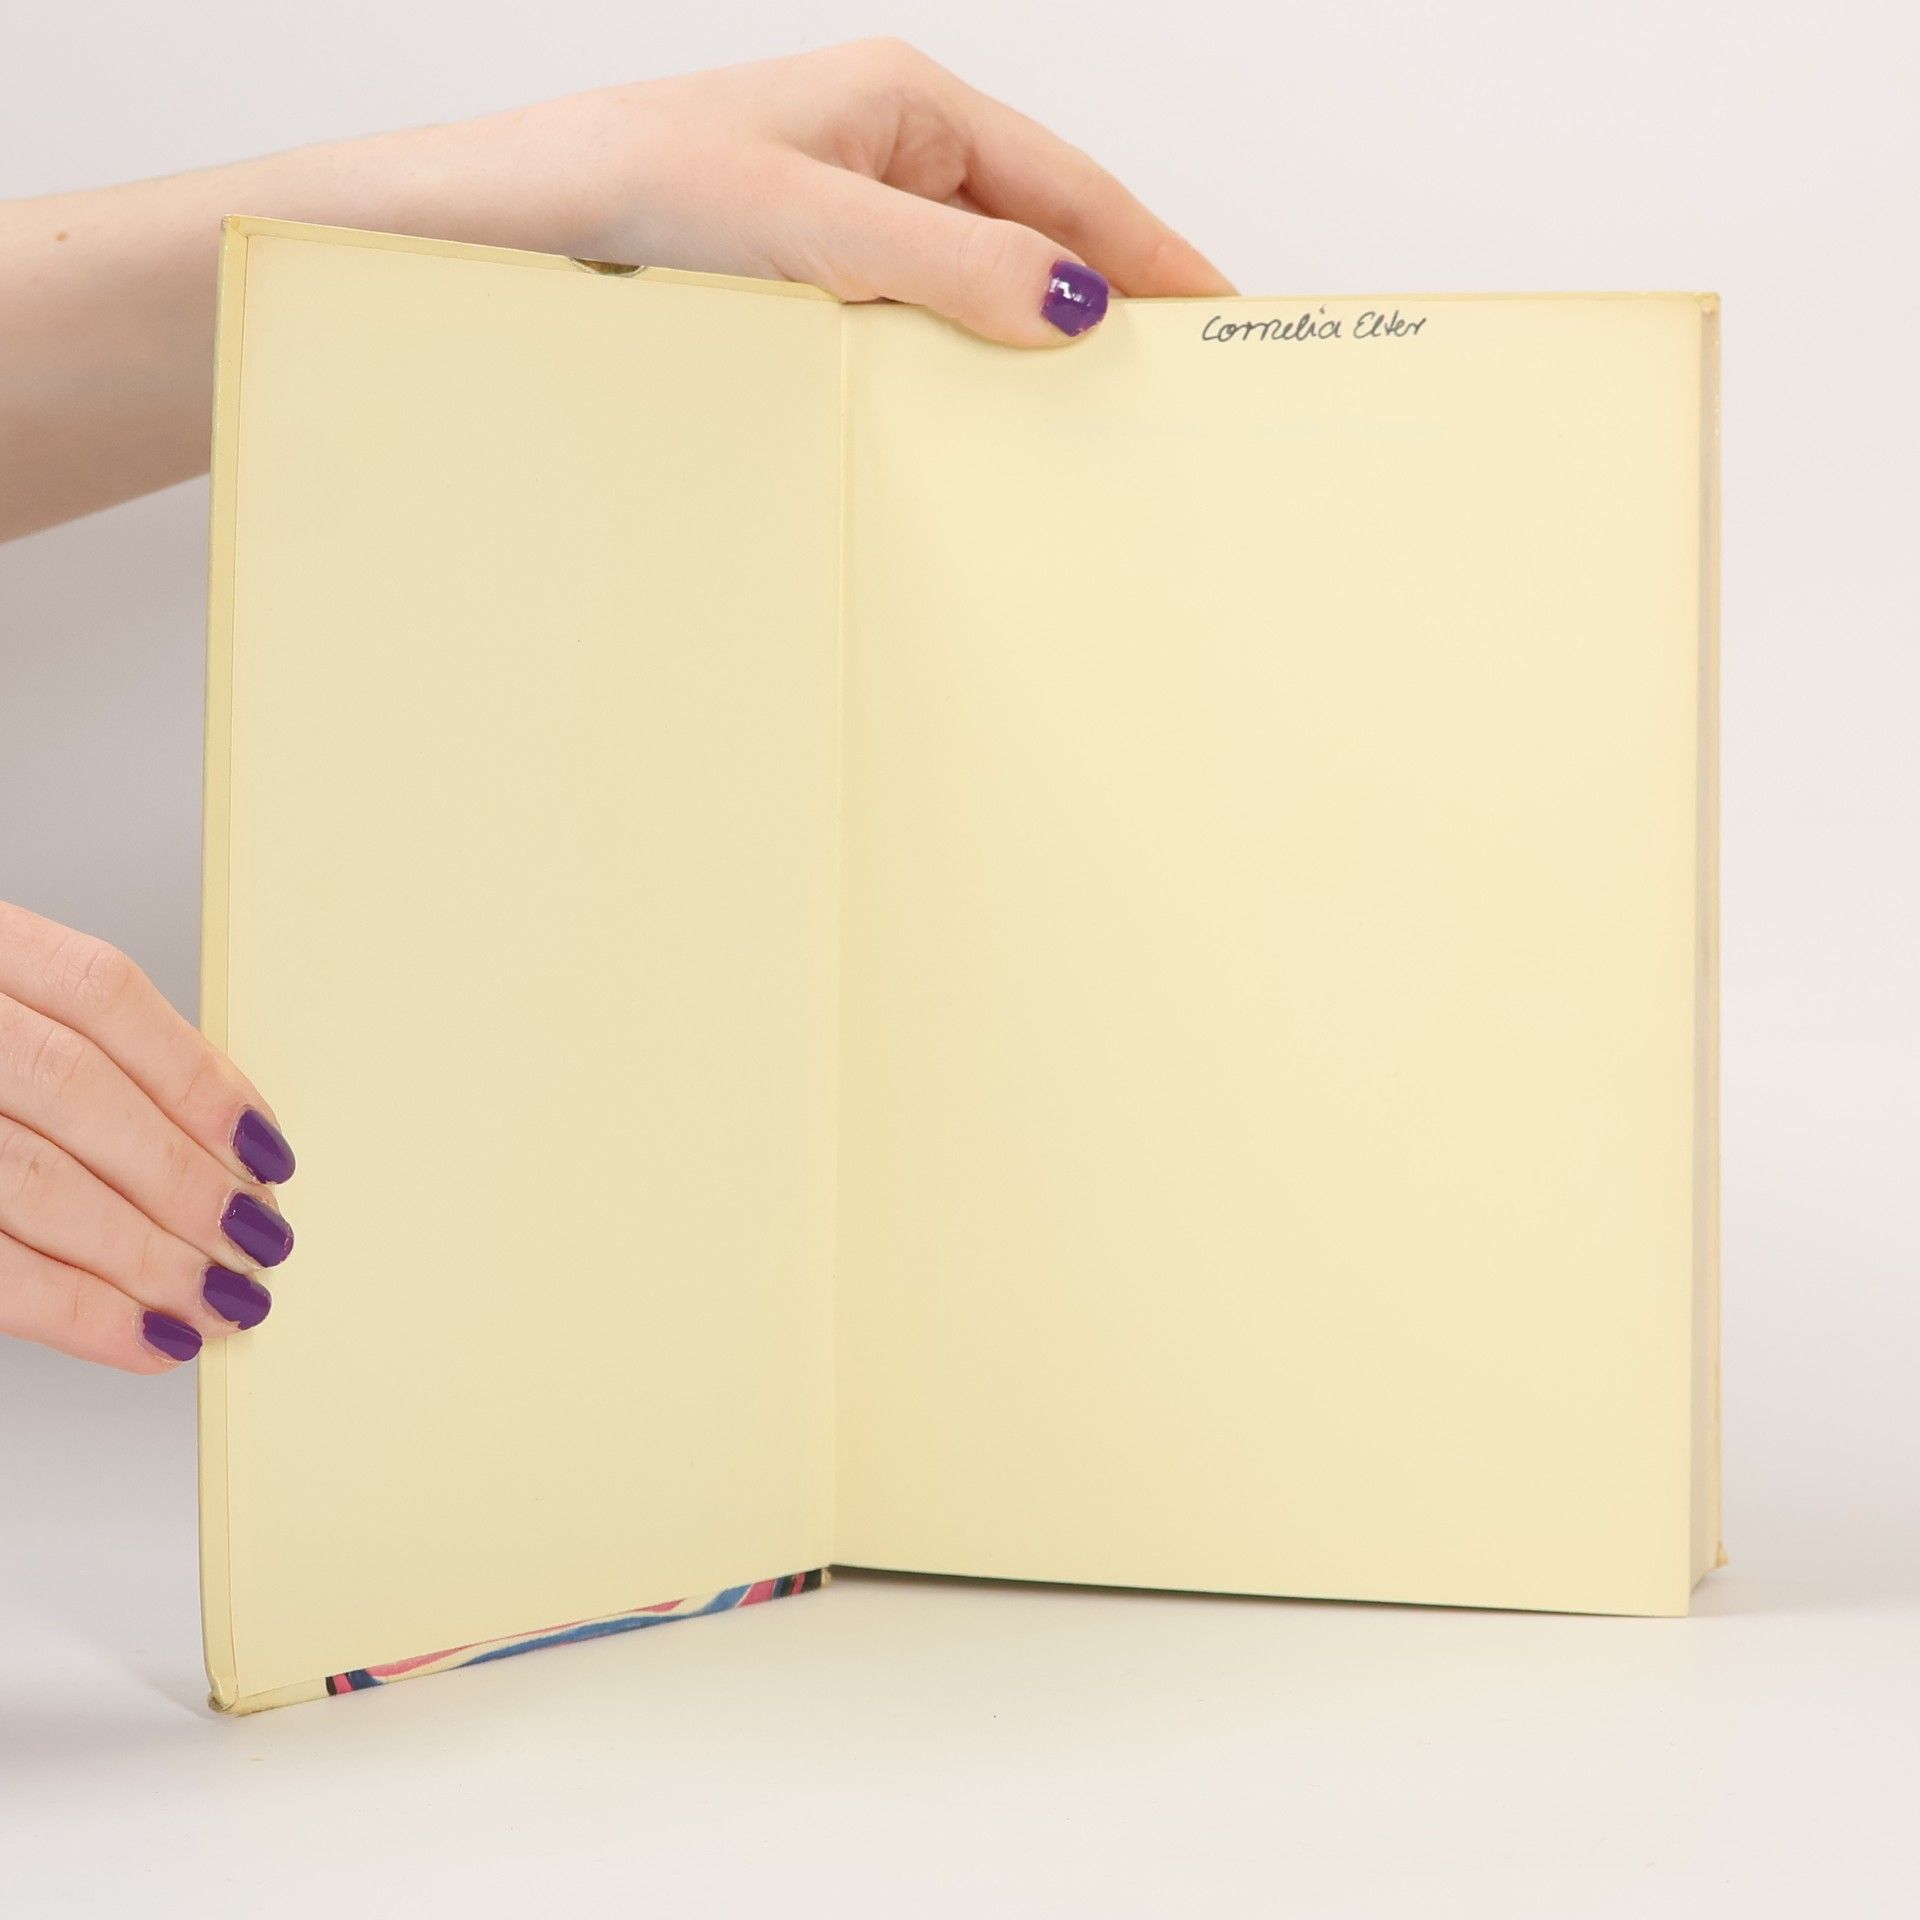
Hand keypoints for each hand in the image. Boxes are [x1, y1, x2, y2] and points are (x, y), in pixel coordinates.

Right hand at [0, 901, 294, 1371]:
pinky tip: (142, 1336)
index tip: (268, 1151)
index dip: (199, 1078)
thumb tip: (209, 1136)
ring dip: (146, 1257)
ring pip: (32, 1181)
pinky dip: (71, 1311)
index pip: (100, 995)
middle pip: (75, 1092)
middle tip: (261, 1243)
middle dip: (186, 1181)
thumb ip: (58, 1045)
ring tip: (221, 1299)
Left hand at [448, 39, 1234, 344]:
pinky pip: (924, 317)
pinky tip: (976, 408)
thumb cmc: (638, 186)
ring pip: (983, 282)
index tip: (1218, 314)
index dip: (1153, 254)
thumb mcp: (814, 227)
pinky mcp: (820, 272)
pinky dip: (962, 361)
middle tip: (1168, 385)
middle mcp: (891, 150)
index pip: (1073, 187)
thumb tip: (1071, 304)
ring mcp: (857, 213)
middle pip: (1040, 232)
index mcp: (908, 104)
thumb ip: (951, 266)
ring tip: (1087, 412)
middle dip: (1106, 304)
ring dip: (1029, 342)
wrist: (515, 225)